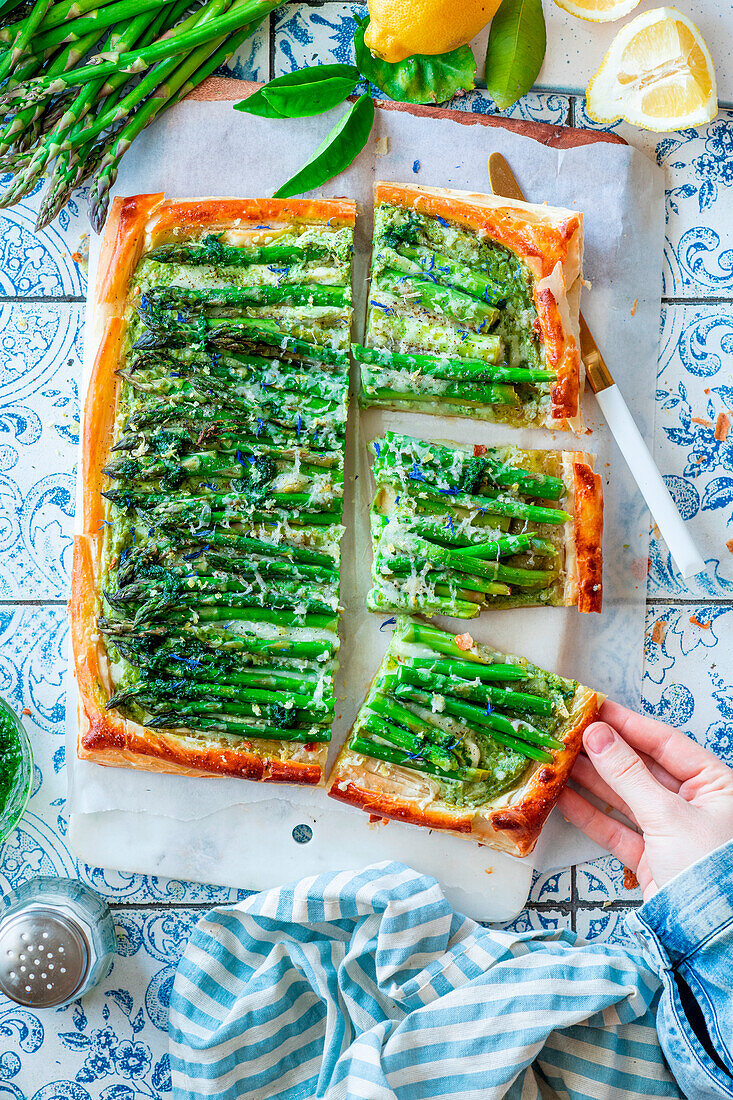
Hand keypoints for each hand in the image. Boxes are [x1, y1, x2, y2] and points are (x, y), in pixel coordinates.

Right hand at [557, 700, 732, 901]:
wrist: (712, 939)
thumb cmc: (709, 871)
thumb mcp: (668, 815)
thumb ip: (627, 774)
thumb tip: (597, 736)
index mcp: (714, 784)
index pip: (665, 742)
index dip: (627, 724)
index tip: (595, 708)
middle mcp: (695, 804)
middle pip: (641, 768)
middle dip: (604, 752)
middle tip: (569, 734)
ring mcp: (671, 831)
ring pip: (625, 797)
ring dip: (591, 780)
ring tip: (558, 760)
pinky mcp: (652, 858)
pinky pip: (616, 828)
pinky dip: (590, 814)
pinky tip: (564, 797)